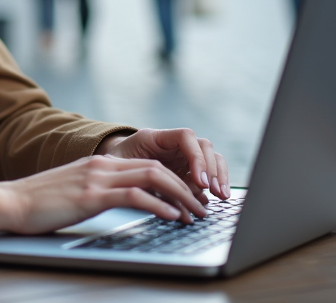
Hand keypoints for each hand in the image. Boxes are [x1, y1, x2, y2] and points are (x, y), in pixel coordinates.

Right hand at [0, 155, 207, 235]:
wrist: (10, 202)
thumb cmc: (38, 203)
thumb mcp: (74, 191)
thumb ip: (97, 191)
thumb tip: (121, 203)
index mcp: (99, 163)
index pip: (147, 165)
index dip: (174, 181)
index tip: (189, 199)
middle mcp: (101, 165)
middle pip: (156, 168)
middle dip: (184, 187)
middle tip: (201, 207)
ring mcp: (96, 178)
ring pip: (151, 178)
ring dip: (179, 196)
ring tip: (194, 213)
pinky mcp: (91, 195)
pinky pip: (134, 195)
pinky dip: (158, 204)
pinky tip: (171, 216)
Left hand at [97, 128, 229, 201]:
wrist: (114, 166)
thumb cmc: (117, 162)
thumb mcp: (122, 166)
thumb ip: (140, 176)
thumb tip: (158, 196)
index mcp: (157, 138)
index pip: (185, 136)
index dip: (196, 157)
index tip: (199, 180)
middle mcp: (175, 144)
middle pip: (204, 147)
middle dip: (212, 169)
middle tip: (213, 191)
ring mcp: (184, 156)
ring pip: (212, 158)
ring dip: (219, 176)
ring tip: (221, 195)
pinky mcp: (189, 170)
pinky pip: (209, 173)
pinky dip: (216, 183)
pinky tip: (218, 199)